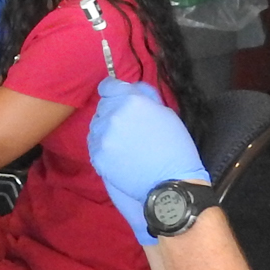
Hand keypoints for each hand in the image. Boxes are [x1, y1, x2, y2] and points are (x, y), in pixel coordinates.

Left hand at [89, 78, 207, 247]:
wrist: (170, 183)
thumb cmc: (175, 147)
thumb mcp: (167, 113)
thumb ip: (145, 98)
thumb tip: (132, 89)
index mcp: (132, 101)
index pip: (109, 86)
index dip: (113, 91)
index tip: (115, 96)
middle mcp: (113, 114)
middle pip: (102, 106)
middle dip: (112, 112)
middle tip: (127, 126)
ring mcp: (103, 136)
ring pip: (95, 126)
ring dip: (105, 130)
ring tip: (123, 143)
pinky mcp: (97, 156)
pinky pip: (94, 145)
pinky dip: (102, 148)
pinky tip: (118, 155)